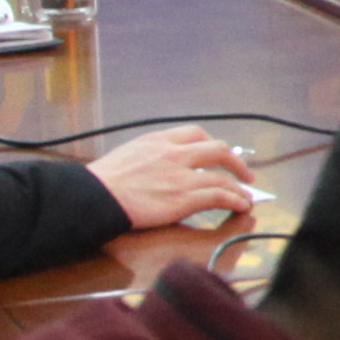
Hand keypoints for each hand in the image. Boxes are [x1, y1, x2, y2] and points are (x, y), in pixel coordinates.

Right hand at [88, 125, 261, 230]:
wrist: (94, 196)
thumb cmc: (101, 182)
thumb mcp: (127, 155)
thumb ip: (149, 157)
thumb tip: (160, 168)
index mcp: (158, 140)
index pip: (195, 134)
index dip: (213, 144)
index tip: (220, 153)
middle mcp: (173, 153)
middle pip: (218, 149)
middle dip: (236, 162)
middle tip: (244, 174)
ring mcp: (180, 175)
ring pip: (222, 176)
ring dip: (238, 187)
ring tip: (245, 196)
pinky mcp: (183, 197)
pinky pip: (219, 195)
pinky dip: (235, 200)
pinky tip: (241, 205)